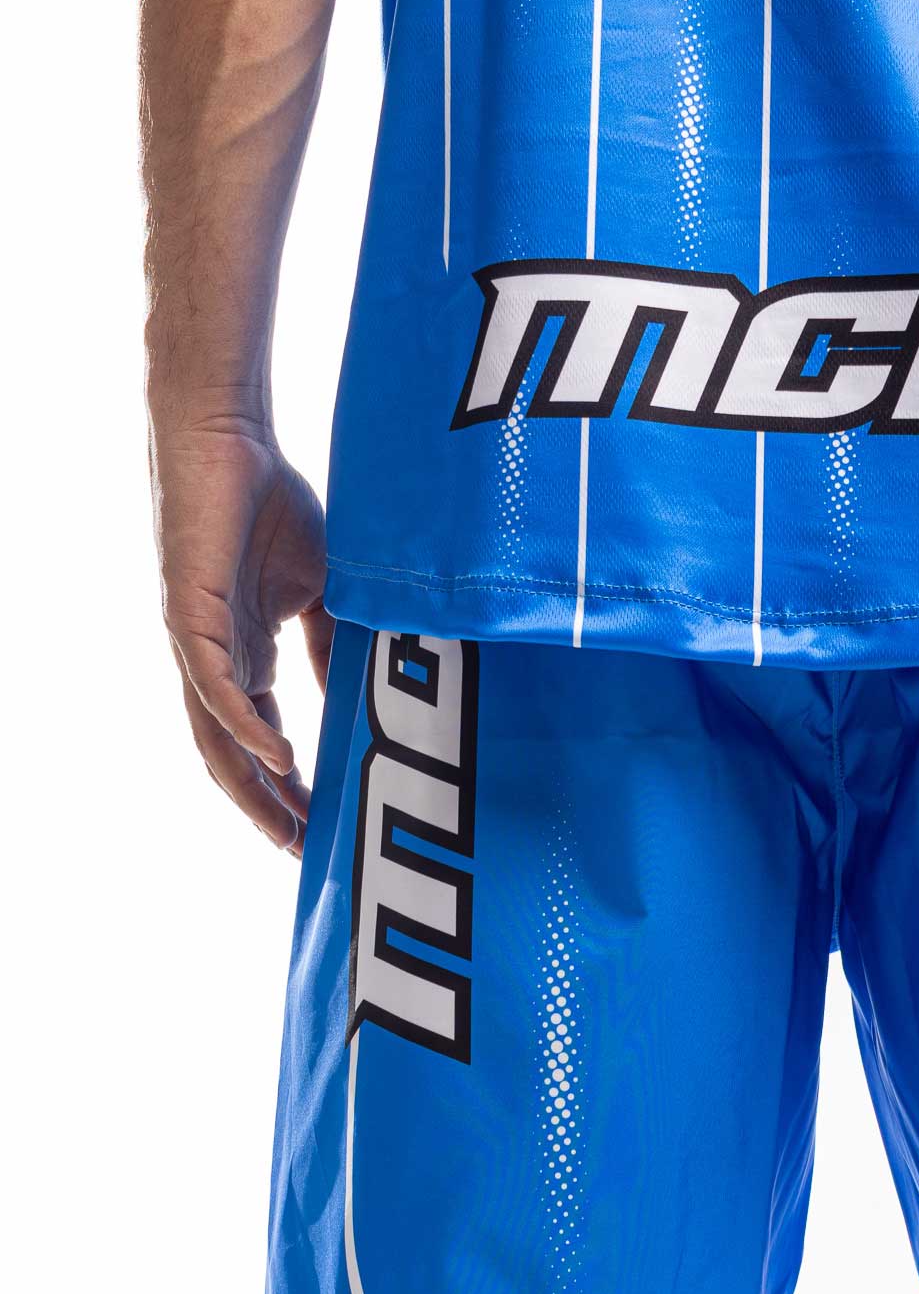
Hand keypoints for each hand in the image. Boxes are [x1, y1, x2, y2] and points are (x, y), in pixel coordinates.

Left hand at [154, 423, 334, 853]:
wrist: (228, 439)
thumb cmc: (271, 503)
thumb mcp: (323, 591)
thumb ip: (332, 648)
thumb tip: (356, 702)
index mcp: (244, 657)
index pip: (263, 743)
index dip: (290, 790)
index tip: (323, 829)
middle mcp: (214, 662)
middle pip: (235, 758)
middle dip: (269, 810)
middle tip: (306, 854)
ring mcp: (197, 644)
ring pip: (217, 738)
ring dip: (253, 789)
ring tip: (288, 828)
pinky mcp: (188, 618)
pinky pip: (216, 690)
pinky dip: (247, 729)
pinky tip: (279, 758)